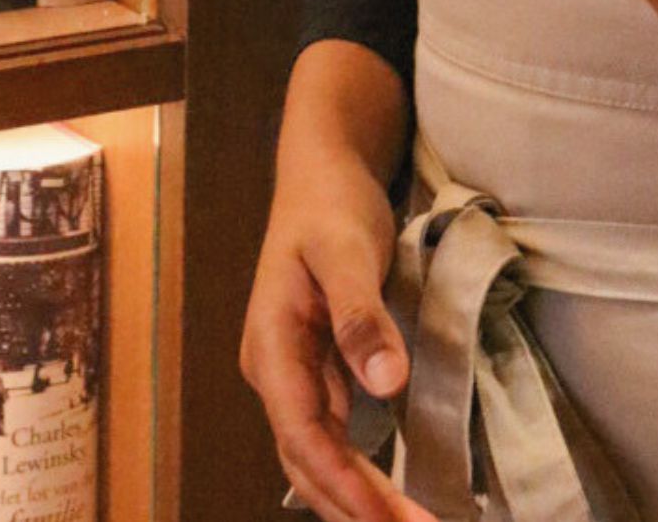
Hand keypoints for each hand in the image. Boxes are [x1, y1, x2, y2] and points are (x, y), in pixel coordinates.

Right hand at [241, 152, 437, 521]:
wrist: (322, 170)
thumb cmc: (329, 203)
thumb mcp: (347, 249)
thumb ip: (362, 316)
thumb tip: (387, 384)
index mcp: (270, 343)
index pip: (301, 434)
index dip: (341, 483)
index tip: (386, 518)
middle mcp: (274, 367)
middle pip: (305, 457)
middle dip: (352, 506)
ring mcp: (292, 370)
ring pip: (316, 452)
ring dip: (354, 496)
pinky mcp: (316, 367)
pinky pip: (331, 433)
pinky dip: (356, 468)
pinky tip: (386, 490)